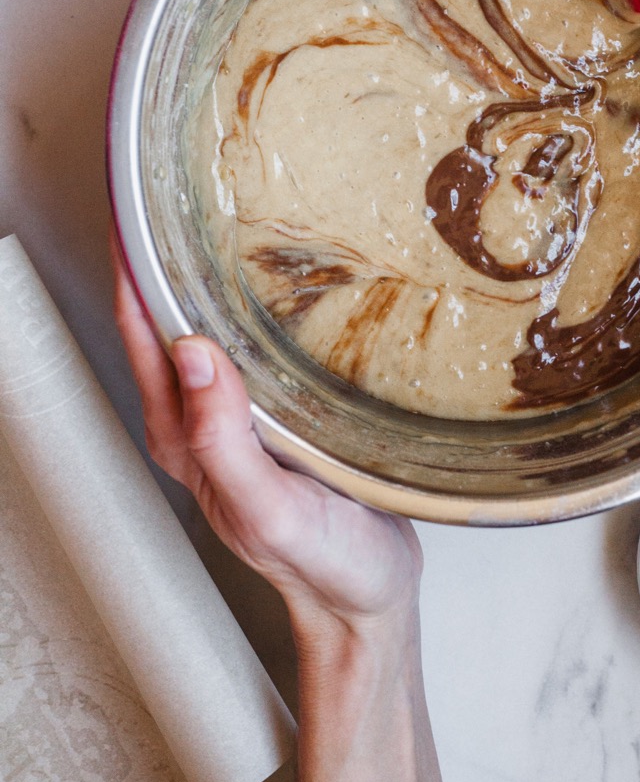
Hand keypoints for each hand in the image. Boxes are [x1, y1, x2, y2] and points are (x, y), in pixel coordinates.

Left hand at [112, 237, 422, 631]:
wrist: (369, 602)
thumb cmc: (325, 567)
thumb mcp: (271, 510)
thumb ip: (224, 440)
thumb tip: (191, 355)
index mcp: (184, 436)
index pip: (140, 330)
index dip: (128, 263)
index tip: (131, 202)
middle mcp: (199, 420)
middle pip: (162, 317)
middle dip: (154, 249)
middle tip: (170, 178)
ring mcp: (235, 414)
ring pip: (204, 323)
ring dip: (198, 267)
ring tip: (212, 206)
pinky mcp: (274, 412)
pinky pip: (246, 339)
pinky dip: (243, 297)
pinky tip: (270, 270)